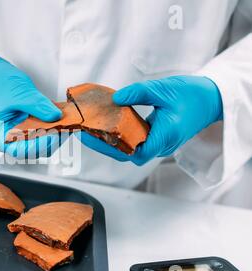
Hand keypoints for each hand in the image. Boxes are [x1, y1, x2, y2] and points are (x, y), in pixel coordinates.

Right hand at [0, 56, 62, 158]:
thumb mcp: (20, 93)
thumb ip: (38, 106)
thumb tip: (55, 116)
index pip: (18, 150)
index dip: (37, 146)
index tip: (53, 135)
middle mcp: (7, 140)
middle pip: (32, 151)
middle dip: (49, 140)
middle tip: (63, 127)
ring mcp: (18, 137)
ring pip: (40, 146)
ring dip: (53, 136)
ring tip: (63, 123)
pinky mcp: (28, 132)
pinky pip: (42, 137)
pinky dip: (52, 130)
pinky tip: (59, 121)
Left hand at [78, 76, 222, 165]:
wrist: (211, 98)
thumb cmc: (192, 95)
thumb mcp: (163, 89)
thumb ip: (138, 93)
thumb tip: (116, 99)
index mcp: (166, 136)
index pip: (138, 154)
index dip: (117, 150)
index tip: (99, 138)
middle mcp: (161, 144)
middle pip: (129, 153)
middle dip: (106, 145)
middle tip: (85, 133)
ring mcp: (159, 143)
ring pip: (131, 149)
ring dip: (111, 141)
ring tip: (91, 130)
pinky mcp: (156, 137)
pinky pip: (135, 141)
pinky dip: (120, 135)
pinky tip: (107, 125)